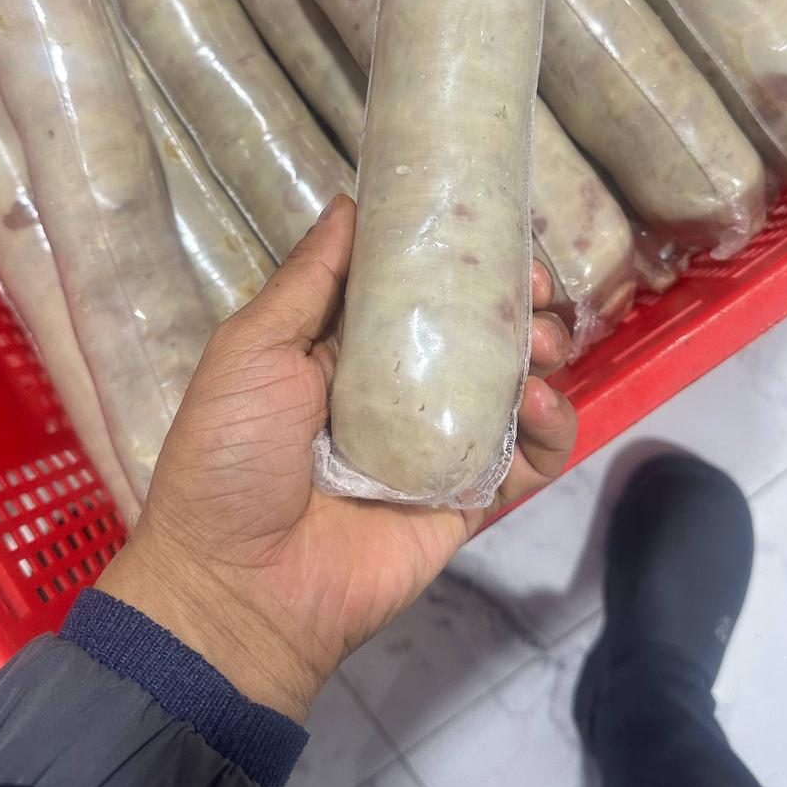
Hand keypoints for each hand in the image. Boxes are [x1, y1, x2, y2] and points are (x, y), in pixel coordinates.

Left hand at [99, 195, 576, 720]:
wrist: (238, 586)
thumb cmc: (233, 455)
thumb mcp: (253, 349)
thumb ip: (309, 279)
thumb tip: (349, 200)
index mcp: (346, 351)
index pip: (419, 290)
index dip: (461, 260)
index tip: (498, 233)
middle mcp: (398, 391)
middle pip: (478, 334)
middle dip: (517, 304)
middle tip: (536, 289)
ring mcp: (437, 444)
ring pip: (513, 387)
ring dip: (543, 356)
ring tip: (545, 346)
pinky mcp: (467, 497)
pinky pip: (527, 459)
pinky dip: (554, 430)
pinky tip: (546, 406)